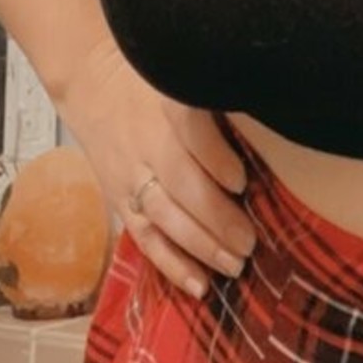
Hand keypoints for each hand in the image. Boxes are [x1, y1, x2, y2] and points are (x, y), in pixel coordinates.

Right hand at [57, 45, 255, 299]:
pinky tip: (199, 286)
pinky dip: (171, 264)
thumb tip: (270, 113)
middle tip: (250, 242)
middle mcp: (146, 145)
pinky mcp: (121, 201)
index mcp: (166, 107)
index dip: (214, 159)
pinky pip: (145, 238)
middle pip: (178, 184)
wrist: (91, 82)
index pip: (189, 134)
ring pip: (164, 217)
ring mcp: (131, 177)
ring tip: (234, 266)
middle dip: (215, 217)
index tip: (241, 181)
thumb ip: (218, 99)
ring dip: (199, 246)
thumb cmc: (153, 80)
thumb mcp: (183, 76)